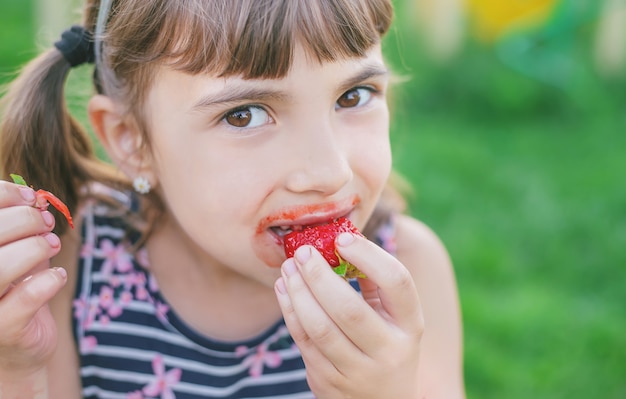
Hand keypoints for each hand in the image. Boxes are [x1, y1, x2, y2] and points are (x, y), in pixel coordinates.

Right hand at [0, 181, 66, 377]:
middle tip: (47, 224)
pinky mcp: (2, 330)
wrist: (19, 350)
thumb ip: (21, 227)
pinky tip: (57, 277)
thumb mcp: (16, 253)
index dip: (5, 196)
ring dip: (35, 249)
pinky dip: (49, 281)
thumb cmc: (15, 292)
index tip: (31, 197)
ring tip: (52, 247)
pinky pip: (26, 297)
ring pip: (0, 266)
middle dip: (25, 221)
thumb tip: (36, 198)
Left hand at [275, 232, 423, 397]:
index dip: (369, 256)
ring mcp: (358, 372)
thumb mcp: (395, 318)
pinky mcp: (329, 383)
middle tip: (303, 252)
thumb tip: (344, 240)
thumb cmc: (386, 346)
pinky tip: (283, 290)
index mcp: (411, 326)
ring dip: (298, 293)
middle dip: (319, 276)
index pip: (397, 283)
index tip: (342, 238)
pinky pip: (304, 342)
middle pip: (349, 309)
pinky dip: (290, 312)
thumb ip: (375, 283)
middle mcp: (388, 351)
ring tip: (288, 268)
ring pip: (320, 328)